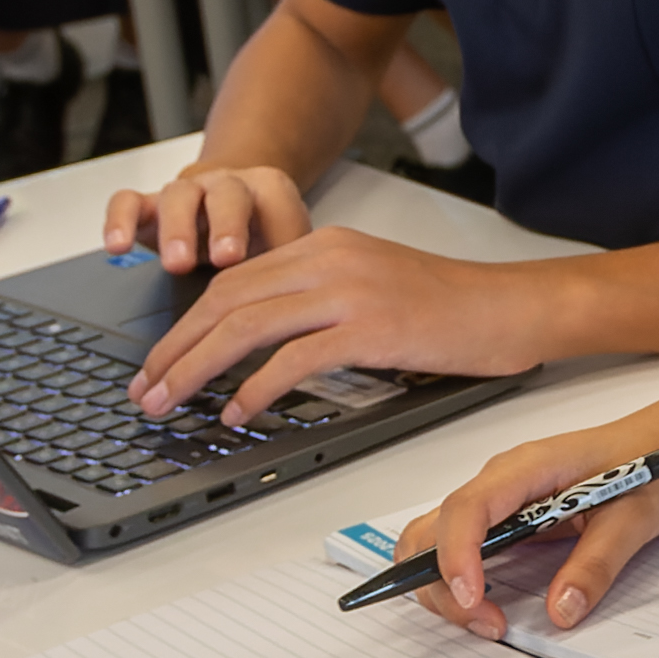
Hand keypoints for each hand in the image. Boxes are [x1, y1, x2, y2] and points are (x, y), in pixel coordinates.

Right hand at [103, 160, 315, 275]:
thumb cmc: (266, 235)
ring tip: (176, 265)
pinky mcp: (149, 205)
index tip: (276, 259)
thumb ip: (295, 274)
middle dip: (226, 226)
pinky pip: (128, 201)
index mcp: (270, 190)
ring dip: (177, 229)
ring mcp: (187, 192)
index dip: (273, 229)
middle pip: (227, 196)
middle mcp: (227, 185)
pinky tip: (117, 248)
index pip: (275, 202)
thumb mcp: (291, 250)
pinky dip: (119, 220)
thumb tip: (302, 324)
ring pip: (178, 196)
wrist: (239, 203)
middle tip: (225, 258)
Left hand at [123, 226, 563, 423]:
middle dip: (175, 349)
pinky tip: (237, 412)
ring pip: (247, 326)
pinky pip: (294, 358)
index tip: (159, 362)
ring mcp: (351, 290)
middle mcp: (331, 258)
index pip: (233, 282)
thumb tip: (260, 345)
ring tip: (170, 404)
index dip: (185, 325)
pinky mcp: (372, 326)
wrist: (513, 308)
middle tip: (146, 390)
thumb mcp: (373, 286)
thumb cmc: (452, 309)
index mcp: (326, 245)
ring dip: (196, 369)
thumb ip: (319, 300)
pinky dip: (255, 387)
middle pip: (226, 300)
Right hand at [407, 413, 658, 640]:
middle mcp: (501, 479)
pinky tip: (486, 603)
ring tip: (486, 619)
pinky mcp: (503, 515)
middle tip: (486, 623)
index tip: (472, 598)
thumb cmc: (649, 465)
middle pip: (435, 529)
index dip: (457, 554)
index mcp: (529, 467)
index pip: (469, 507)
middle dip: (442, 582)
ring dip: (444, 585)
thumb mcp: (635, 518)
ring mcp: (498, 497)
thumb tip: (562, 610)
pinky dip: (458, 579)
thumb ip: (597, 563)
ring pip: (436, 540)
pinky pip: (459, 546)